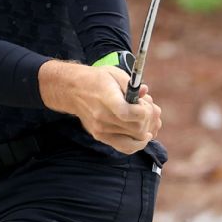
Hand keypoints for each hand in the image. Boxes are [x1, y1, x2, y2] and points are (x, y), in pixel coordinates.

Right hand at [38, 60, 162, 154]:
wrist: (72, 90)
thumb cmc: (97, 80)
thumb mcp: (114, 74)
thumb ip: (132, 85)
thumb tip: (145, 93)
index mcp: (106, 97)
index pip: (127, 113)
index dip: (143, 111)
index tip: (143, 103)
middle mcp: (101, 116)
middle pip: (138, 128)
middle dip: (149, 118)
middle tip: (145, 107)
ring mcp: (100, 129)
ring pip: (136, 139)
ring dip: (147, 129)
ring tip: (143, 118)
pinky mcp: (100, 136)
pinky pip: (126, 148)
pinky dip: (138, 144)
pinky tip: (143, 135)